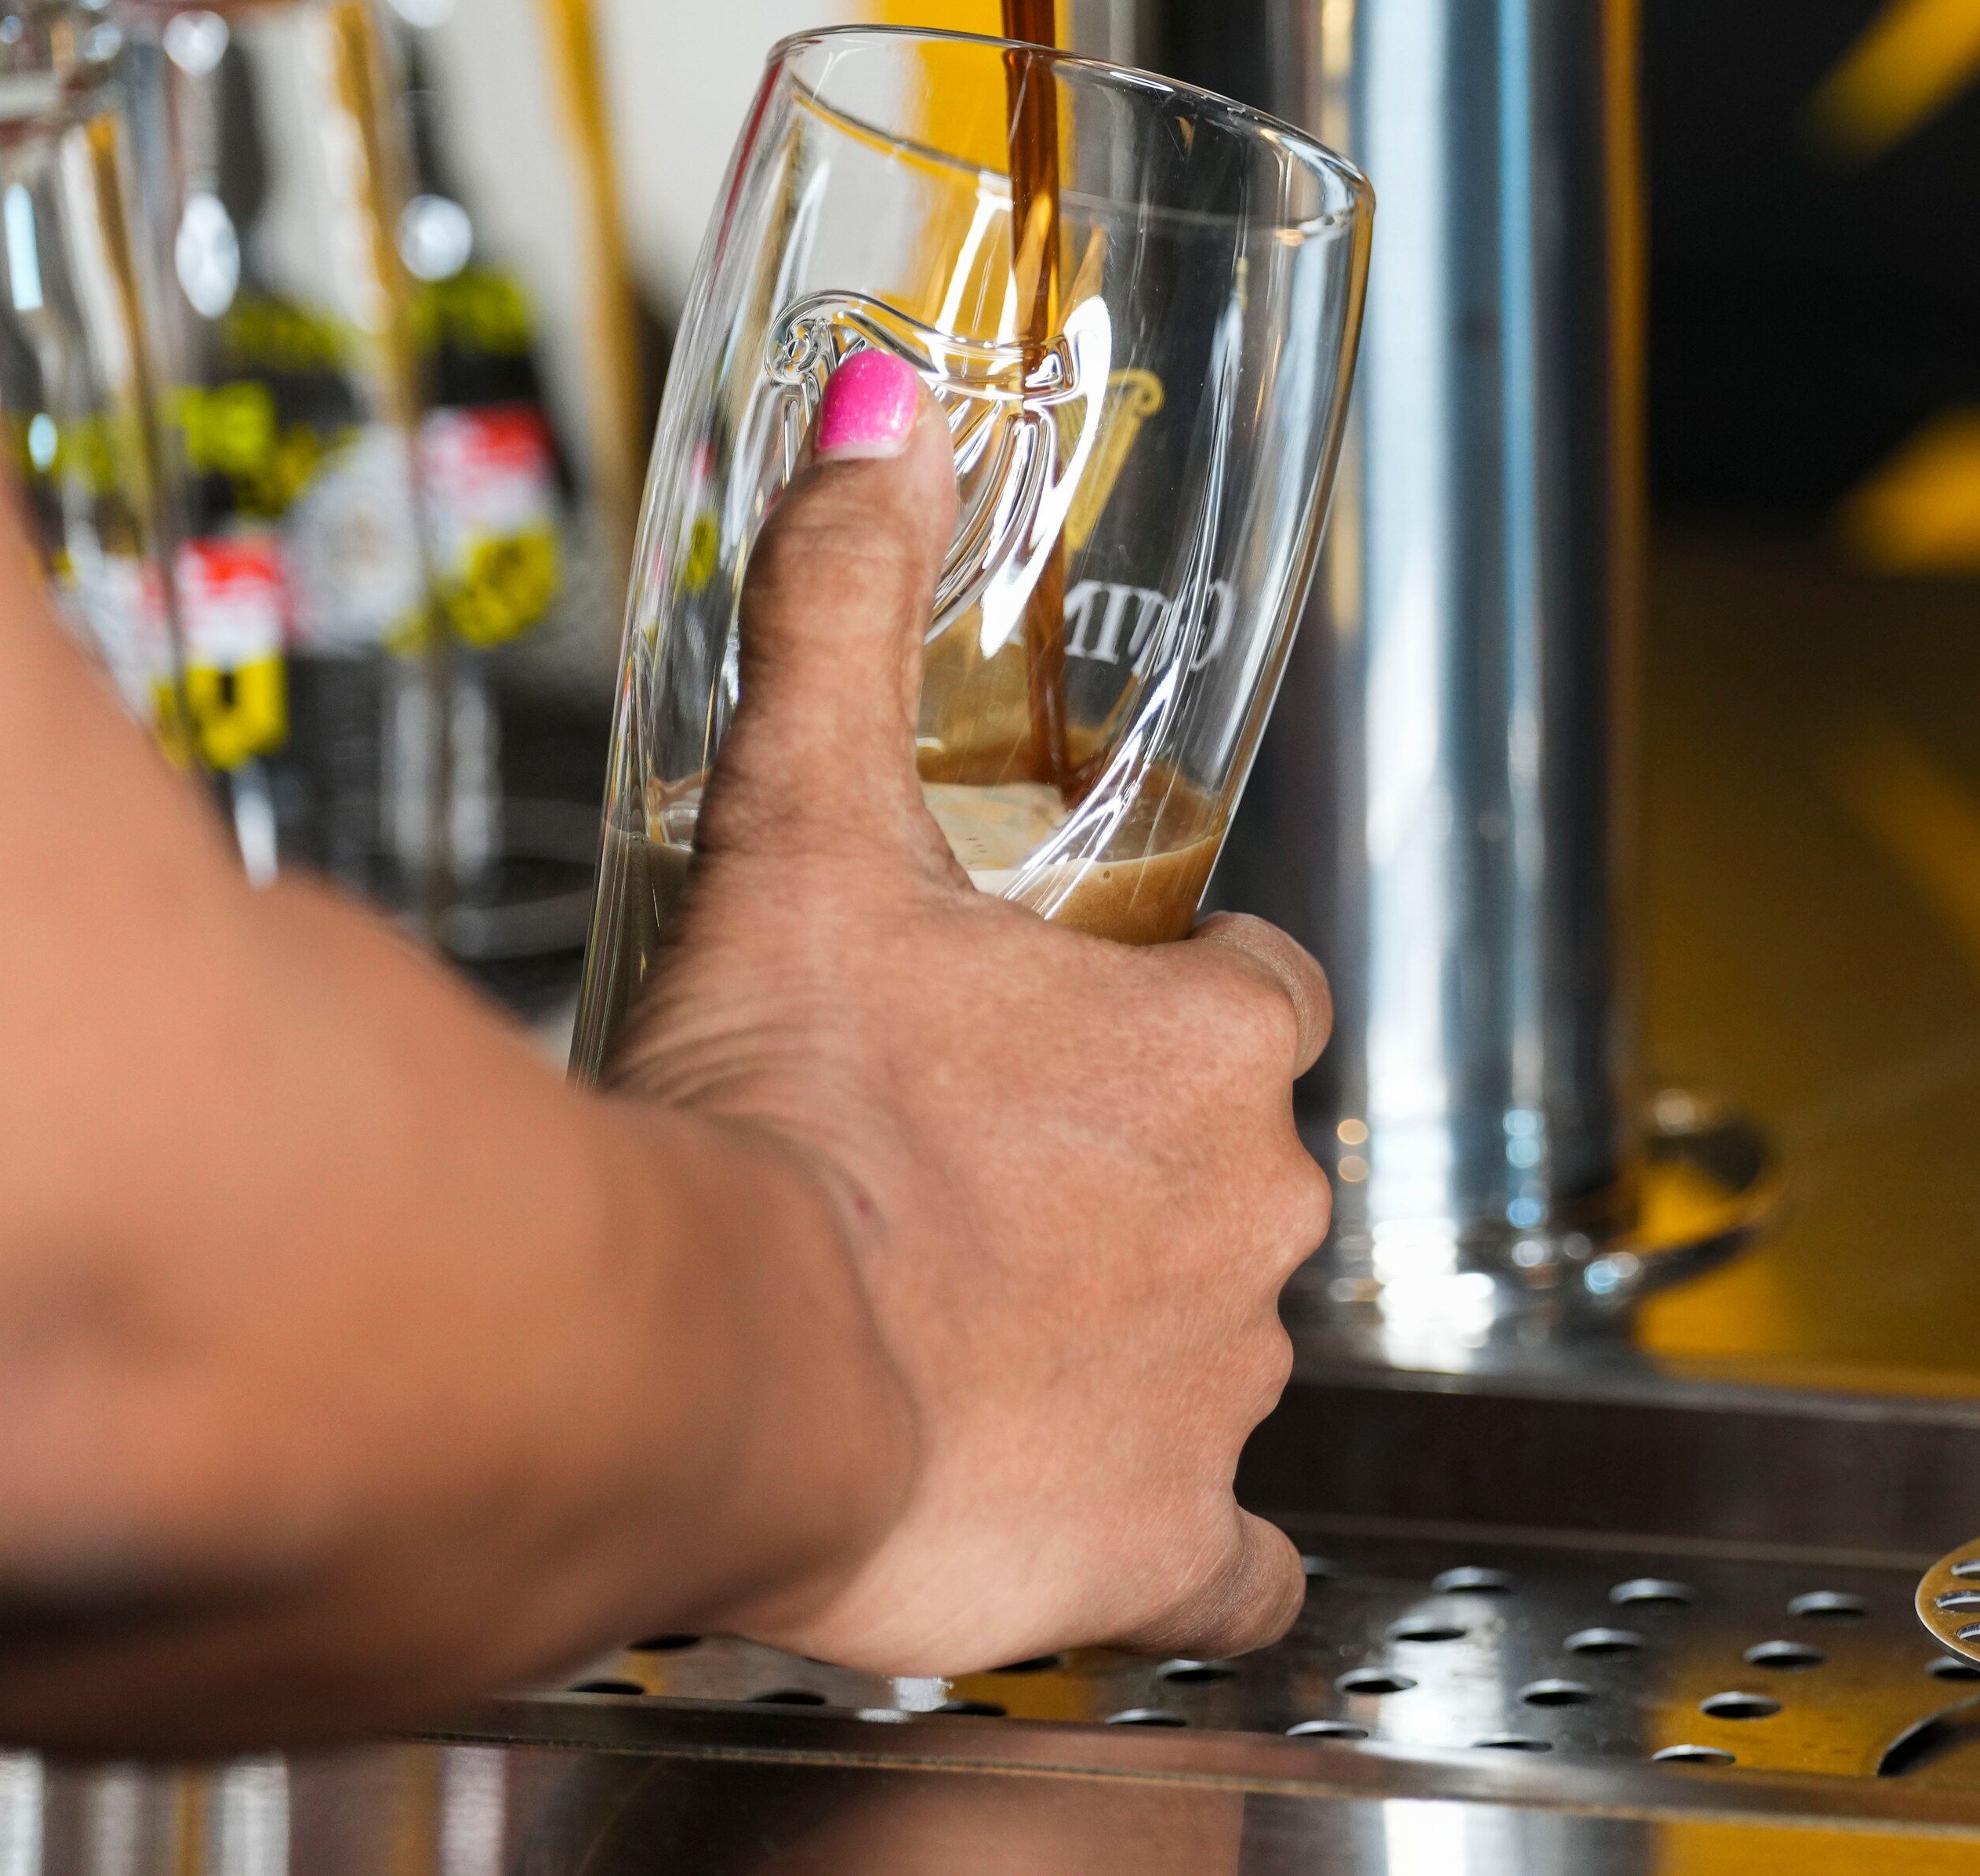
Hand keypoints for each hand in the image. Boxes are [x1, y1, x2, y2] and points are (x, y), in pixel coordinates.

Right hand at [596, 353, 1333, 1676]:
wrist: (716, 1362)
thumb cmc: (779, 1108)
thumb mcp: (807, 826)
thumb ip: (845, 615)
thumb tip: (883, 417)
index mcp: (1220, 1044)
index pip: (1255, 994)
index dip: (1168, 1006)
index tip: (1072, 1029)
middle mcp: (1263, 1209)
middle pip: (1230, 1172)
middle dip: (1120, 1179)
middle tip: (969, 1194)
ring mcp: (1228, 1384)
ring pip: (1211, 1345)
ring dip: (1112, 1339)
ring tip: (953, 1338)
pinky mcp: (1175, 1540)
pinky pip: (1232, 1562)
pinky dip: (1175, 1546)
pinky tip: (1091, 1525)